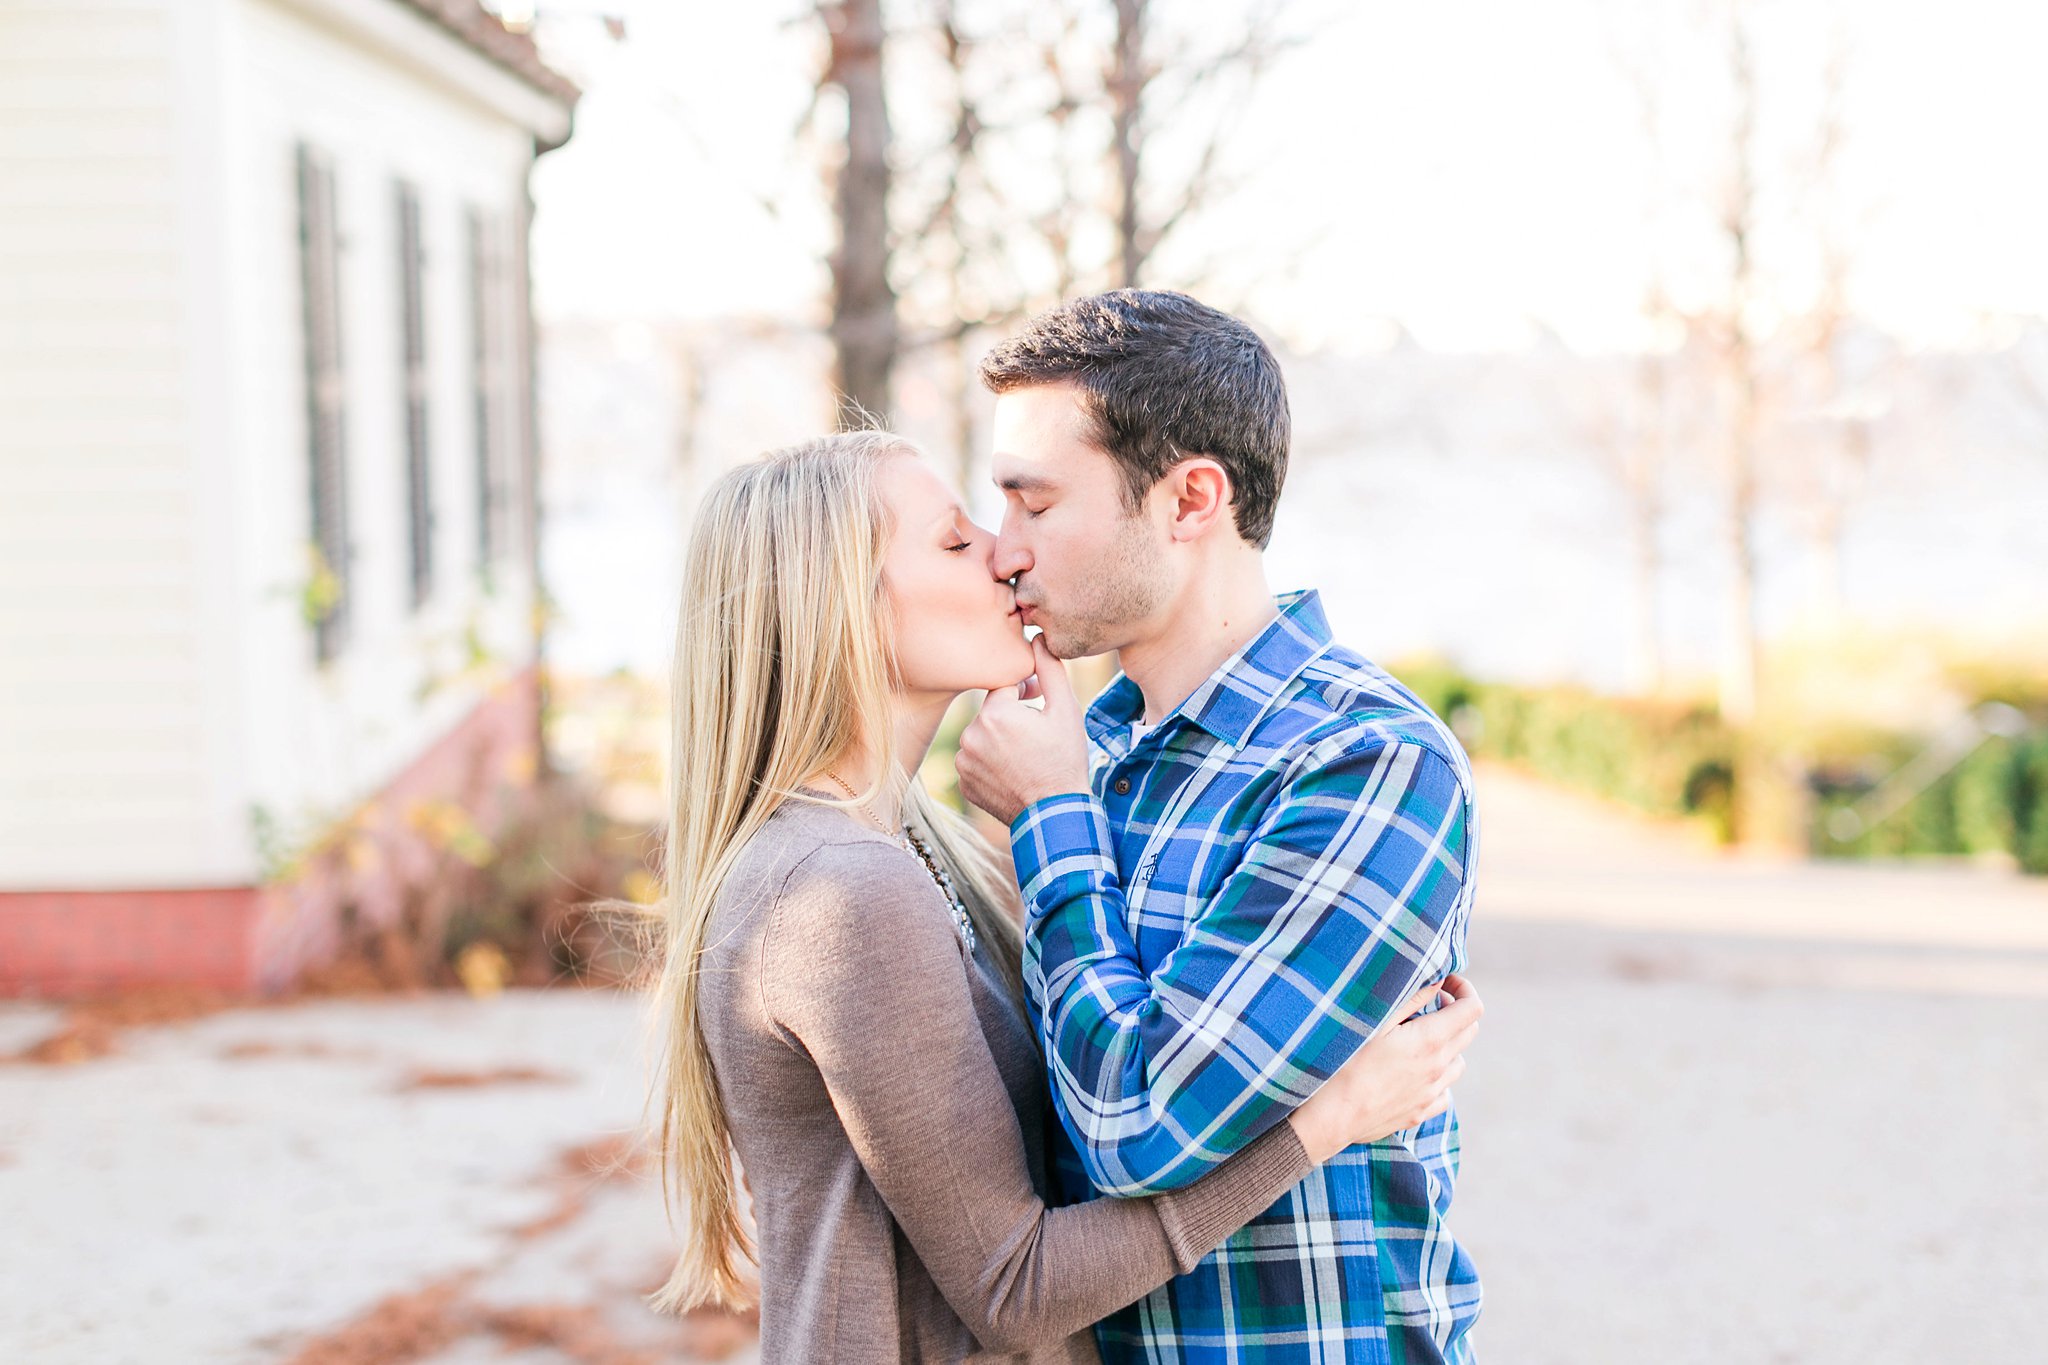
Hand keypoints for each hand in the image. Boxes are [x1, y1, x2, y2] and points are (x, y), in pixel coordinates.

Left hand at [957, 635, 1090, 824]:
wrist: (1055, 815)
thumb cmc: (1064, 760)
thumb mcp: (1065, 710)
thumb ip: (1049, 669)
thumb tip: (1037, 638)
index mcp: (994, 713)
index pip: (1004, 688)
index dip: (1025, 693)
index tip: (1040, 706)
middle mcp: (971, 736)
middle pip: (992, 713)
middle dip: (1012, 719)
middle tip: (1037, 737)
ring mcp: (964, 763)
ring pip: (982, 738)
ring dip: (999, 741)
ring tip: (1025, 757)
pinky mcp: (964, 784)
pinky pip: (976, 762)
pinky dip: (990, 764)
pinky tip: (1013, 773)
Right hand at [1285, 974, 1481, 1162]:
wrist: (1331, 1116)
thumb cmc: (1345, 1063)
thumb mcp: (1374, 1022)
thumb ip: (1411, 1000)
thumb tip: (1437, 982)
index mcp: (1429, 1040)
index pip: (1472, 1009)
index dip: (1464, 989)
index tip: (1446, 983)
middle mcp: (1438, 1067)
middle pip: (1470, 1032)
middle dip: (1456, 1012)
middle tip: (1430, 1005)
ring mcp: (1431, 1093)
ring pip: (1459, 1063)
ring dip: (1448, 1045)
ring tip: (1420, 1039)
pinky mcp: (1421, 1113)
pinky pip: (1444, 1092)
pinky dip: (1439, 1077)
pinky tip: (1416, 1073)